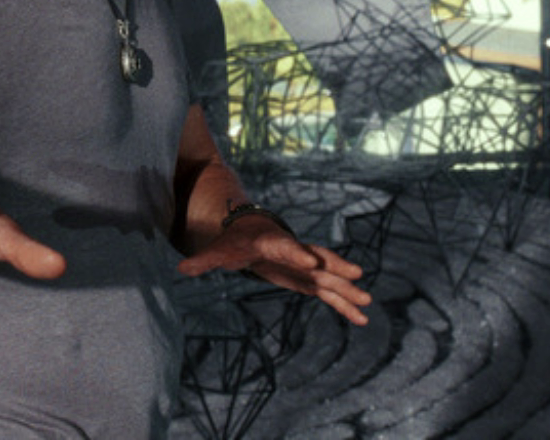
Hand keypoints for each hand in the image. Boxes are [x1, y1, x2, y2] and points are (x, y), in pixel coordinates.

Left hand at [177, 218, 372, 325]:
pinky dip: (343, 304)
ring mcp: (303, 265)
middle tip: (356, 276)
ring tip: (367, 304)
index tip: (310, 263)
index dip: (296, 254)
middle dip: (335, 268)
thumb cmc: (233, 241)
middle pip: (316, 258)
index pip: (284, 247)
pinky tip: (361, 318)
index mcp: (271, 242)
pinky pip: (328, 292)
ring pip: (328, 276)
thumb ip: (204, 260)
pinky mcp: (307, 279)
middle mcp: (293, 251)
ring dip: (346, 289)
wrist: (249, 231)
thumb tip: (182, 268)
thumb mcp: (218, 250)